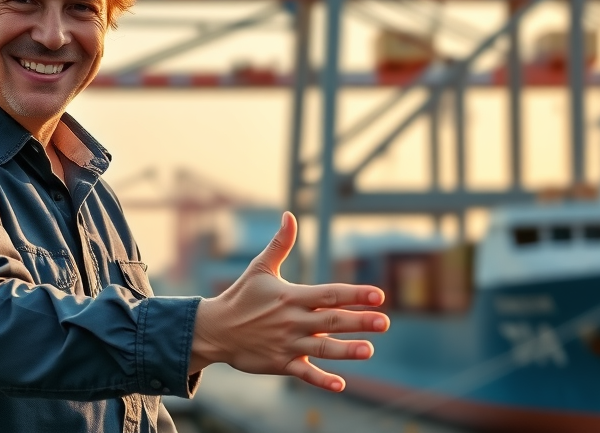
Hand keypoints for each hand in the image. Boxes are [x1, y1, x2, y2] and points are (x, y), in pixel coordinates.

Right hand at [188, 211, 388, 391]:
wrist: (215, 330)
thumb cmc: (241, 296)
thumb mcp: (260, 268)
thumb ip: (280, 244)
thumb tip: (289, 215)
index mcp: (291, 296)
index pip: (329, 294)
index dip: (354, 294)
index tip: (379, 295)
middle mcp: (292, 321)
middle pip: (331, 321)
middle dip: (359, 322)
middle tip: (384, 322)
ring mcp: (287, 344)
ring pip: (322, 348)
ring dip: (346, 350)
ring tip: (369, 349)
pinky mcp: (280, 363)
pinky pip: (304, 373)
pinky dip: (321, 380)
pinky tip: (341, 384)